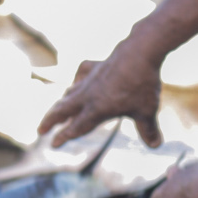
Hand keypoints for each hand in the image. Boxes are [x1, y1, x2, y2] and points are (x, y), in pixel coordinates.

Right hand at [40, 47, 163, 147]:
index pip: (76, 127)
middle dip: (50, 121)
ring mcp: (90, 79)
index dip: (64, 136)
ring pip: (70, 93)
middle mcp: (88, 95)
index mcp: (96, 110)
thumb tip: (157, 145)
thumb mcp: (147, 111)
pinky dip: (77, 80)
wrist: (140, 51)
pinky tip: (78, 82)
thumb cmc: (142, 84)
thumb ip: (149, 130)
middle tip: (40, 130)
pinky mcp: (95, 65)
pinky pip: (81, 74)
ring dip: (61, 103)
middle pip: (63, 110)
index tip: (53, 144)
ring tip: (57, 110)